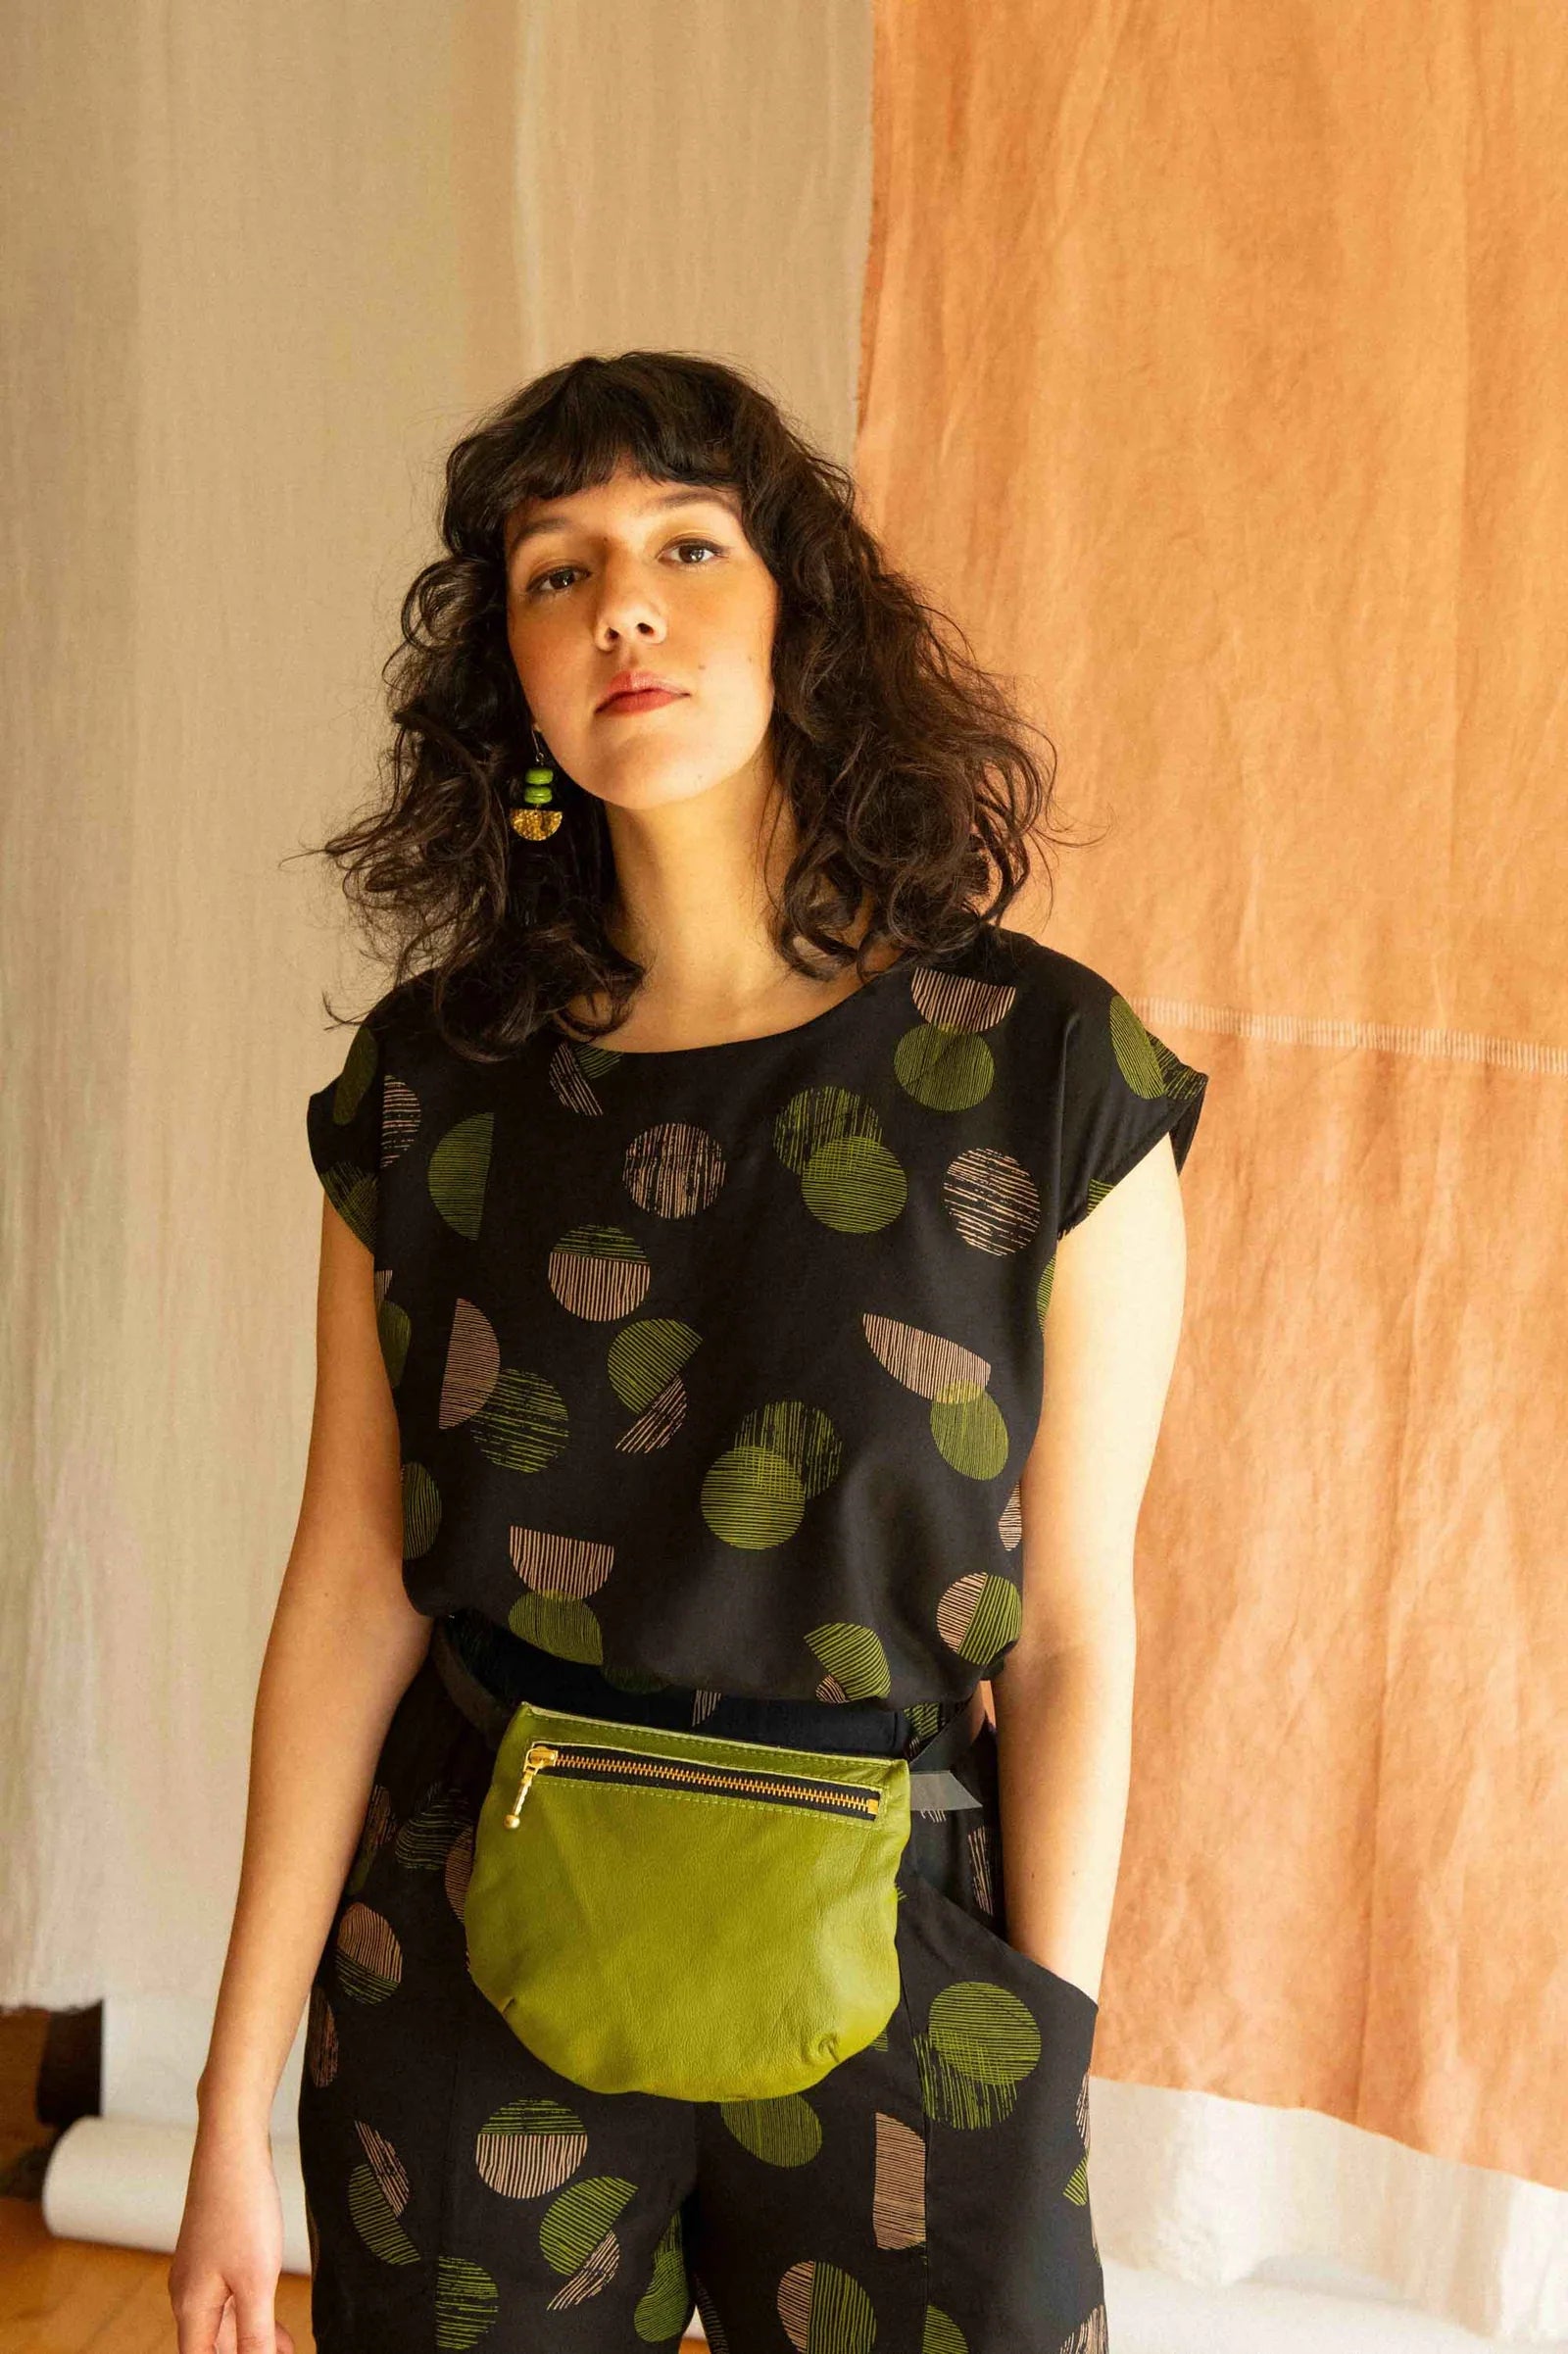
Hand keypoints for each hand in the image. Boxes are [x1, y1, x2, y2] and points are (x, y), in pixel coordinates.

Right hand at [169, 2119, 296, 2353]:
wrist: (232, 2146)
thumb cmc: (242, 2209)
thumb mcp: (256, 2281)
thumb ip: (254, 2333)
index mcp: (190, 2307)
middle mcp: (187, 2292)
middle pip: (211, 2345)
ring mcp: (199, 2269)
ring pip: (222, 2321)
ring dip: (251, 2338)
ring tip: (287, 2347)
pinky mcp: (214, 2250)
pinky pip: (228, 2296)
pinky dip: (251, 2311)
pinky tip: (274, 2313)